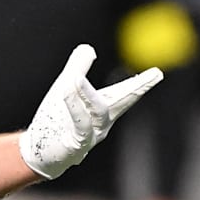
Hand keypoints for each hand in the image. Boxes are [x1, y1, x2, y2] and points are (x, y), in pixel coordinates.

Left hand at [20, 44, 162, 179]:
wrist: (40, 151)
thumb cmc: (56, 120)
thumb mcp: (65, 89)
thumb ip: (77, 68)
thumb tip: (89, 48)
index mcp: (104, 109)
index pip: (125, 92)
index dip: (141, 83)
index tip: (158, 73)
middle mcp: (103, 123)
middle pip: (122, 102)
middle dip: (137, 88)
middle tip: (155, 75)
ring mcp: (92, 135)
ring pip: (97, 112)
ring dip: (87, 94)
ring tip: (75, 78)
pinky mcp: (77, 145)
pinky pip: (80, 125)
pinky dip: (74, 107)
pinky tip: (66, 92)